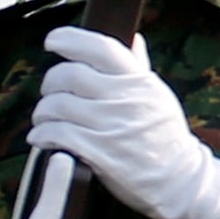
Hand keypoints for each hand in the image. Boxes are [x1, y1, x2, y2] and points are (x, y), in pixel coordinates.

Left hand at [30, 29, 219, 218]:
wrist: (177, 179)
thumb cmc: (165, 136)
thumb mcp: (158, 95)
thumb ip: (140, 67)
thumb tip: (133, 38)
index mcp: (138, 80)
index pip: (101, 47)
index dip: (71, 39)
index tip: (52, 40)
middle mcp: (123, 99)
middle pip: (70, 75)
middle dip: (50, 81)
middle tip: (48, 91)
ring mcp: (110, 126)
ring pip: (58, 105)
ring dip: (42, 111)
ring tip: (43, 118)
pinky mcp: (98, 153)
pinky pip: (58, 134)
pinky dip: (42, 135)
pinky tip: (42, 138)